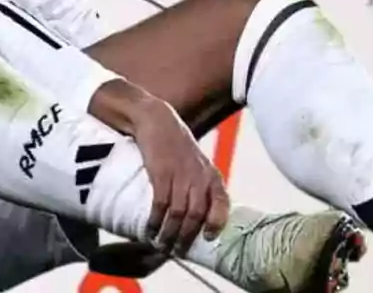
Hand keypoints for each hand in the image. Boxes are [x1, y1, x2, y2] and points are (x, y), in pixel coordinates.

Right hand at [130, 98, 229, 255]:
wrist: (157, 120)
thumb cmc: (177, 144)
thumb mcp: (197, 163)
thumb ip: (201, 186)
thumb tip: (198, 217)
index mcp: (212, 175)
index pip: (222, 204)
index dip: (216, 223)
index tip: (206, 238)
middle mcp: (199, 177)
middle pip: (197, 216)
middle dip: (186, 238)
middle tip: (177, 251)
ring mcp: (180, 175)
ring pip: (179, 214)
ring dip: (169, 234)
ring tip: (162, 245)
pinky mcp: (161, 173)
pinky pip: (160, 204)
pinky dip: (155, 220)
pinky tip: (150, 229)